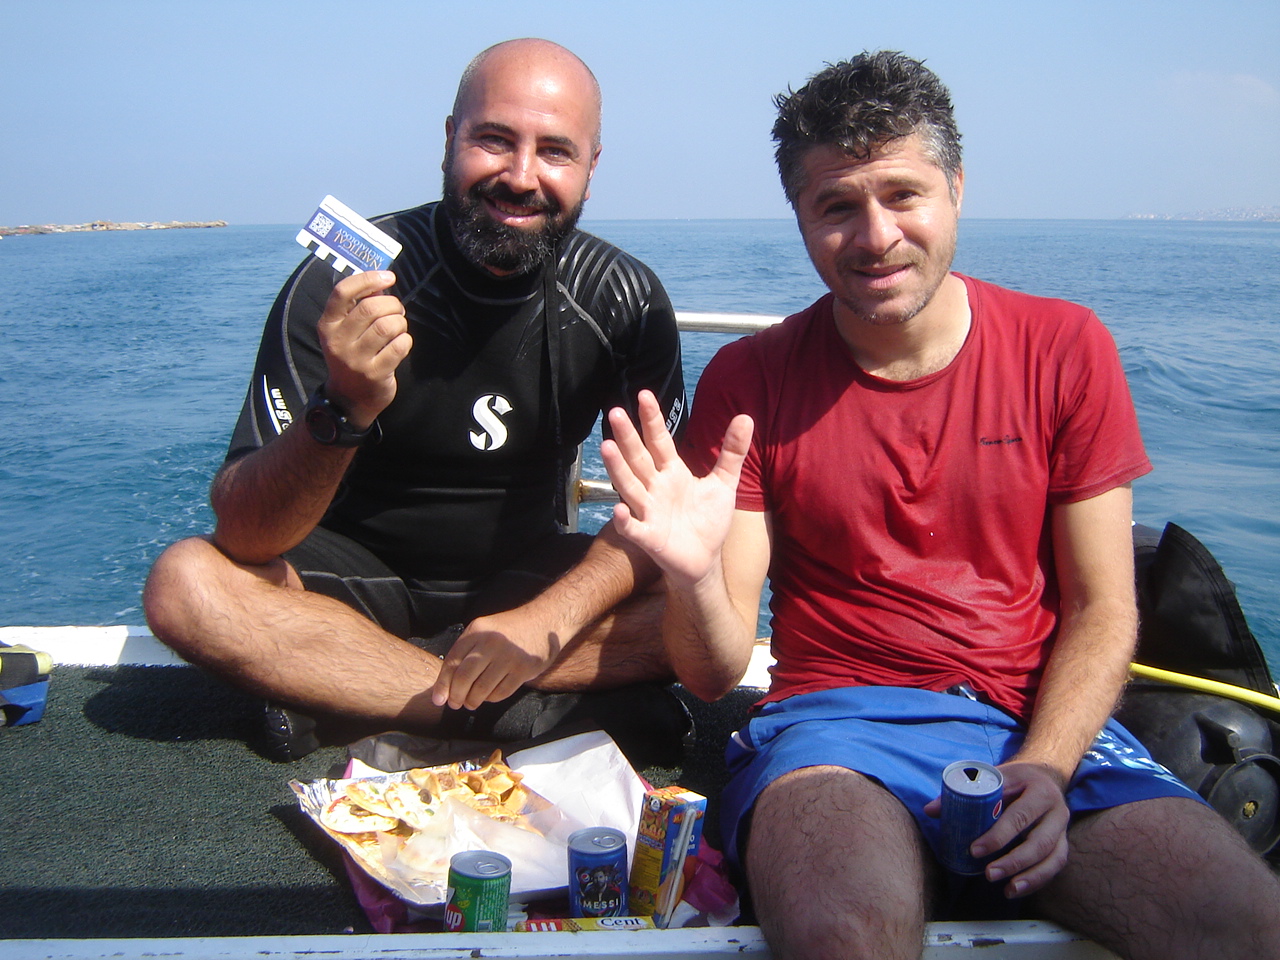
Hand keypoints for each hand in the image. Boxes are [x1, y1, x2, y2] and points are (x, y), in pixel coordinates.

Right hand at [317, 271, 410, 425]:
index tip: (389, 277)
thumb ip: (357, 307)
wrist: (350, 399)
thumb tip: (382, 283)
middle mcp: (338, 341)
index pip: (343, 291)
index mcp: (328, 325)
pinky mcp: (374, 374)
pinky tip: (401, 344)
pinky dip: (406, 341)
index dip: (368, 279)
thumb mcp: (344, 331)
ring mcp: (355, 359)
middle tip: (398, 310)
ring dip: (400, 322)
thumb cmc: (353, 355)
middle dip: (392, 304)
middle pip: (371, 307)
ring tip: (399, 328)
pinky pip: (399, 346)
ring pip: (388, 326)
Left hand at [430, 610, 557, 710]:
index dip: (442, 684)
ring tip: (471, 703)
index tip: (438, 699)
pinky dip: (492, 698)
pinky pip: (501, 692)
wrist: (544, 621)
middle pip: (464, 677)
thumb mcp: (485, 631)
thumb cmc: (510, 630)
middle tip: (456, 704)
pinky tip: (490, 696)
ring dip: (473, 701)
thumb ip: (467, 652)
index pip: (452, 662)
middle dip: (456, 696)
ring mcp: (508, 656)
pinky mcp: (523, 669)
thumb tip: (447, 684)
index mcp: (476, 631)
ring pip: (482, 688)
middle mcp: (491, 642)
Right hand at [601, 390, 752, 589]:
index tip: (644, 394)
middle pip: (638, 458)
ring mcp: (649, 512)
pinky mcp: (649, 538)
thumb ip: (732, 452)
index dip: (652, 419)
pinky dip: (625, 521)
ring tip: (607, 447)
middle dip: (628, 436)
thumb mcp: (724, 483)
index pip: (659, 441)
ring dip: (618, 469)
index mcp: (672, 472)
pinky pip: (633, 528)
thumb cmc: (708, 520)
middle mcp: (655, 488)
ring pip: (629, 486)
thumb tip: (746, 417)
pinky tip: (618, 510)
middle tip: (616, 411)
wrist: (705, 560)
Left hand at [925, 761, 1069, 897]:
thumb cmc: (1014, 779)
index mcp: (1039, 790)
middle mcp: (1057, 811)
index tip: (975, 850)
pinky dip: (1038, 881)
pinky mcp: (1063, 843)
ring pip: (1052, 857)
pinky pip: (1055, 866)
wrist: (1046, 776)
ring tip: (1007, 889)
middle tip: (989, 874)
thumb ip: (964, 792)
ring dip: (1030, 877)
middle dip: (1014, 861)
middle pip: (1040, 841)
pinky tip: (1016, 890)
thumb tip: (931, 811)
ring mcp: (1063, 829)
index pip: (1019, 816)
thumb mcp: (993, 777)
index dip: (998, 836)